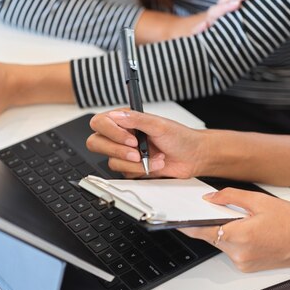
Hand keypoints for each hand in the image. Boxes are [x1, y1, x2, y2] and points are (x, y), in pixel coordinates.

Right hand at [87, 110, 207, 177]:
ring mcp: (125, 153)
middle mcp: (122, 136)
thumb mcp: (159, 124)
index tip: (130, 138)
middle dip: (117, 150)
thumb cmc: (180, 137)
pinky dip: (141, 170)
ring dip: (135, 162)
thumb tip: (116, 116)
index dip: (110, 132)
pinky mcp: (130, 168)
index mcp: (126, 120)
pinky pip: (124, 173)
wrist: (192, 157)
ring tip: (153, 157)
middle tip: (137, 151)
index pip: (100, 123)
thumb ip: (136, 119)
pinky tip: (154, 164)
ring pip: (111, 161)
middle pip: (97, 143)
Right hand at [173, 0, 257, 36]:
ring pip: (214, 14)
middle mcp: (212, 13)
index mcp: (219, 9)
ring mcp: (202, 23)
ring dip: (224, 8)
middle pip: (226, 0)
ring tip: (237, 4)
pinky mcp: (192, 35)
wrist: (175, 33)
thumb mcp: (218, 19)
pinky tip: (204, 26)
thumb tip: (247, 2)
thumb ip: (230, 12)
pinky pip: (195, 32)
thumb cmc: (203, 28)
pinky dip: (199, 29)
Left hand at [179, 188, 289, 271]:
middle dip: (213, 222)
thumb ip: (230, 197)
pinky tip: (252, 230)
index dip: (186, 223)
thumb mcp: (260, 201)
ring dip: (226, 230)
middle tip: (223, 208)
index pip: (200, 231)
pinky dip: (236, 239)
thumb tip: (210, 197)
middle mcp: (238, 254)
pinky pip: (233, 250)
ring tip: (247, 219)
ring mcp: (243, 263)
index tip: (175, 217)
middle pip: (211, 235)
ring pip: (222, 242)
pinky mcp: (248, 267)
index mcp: (238, 236)